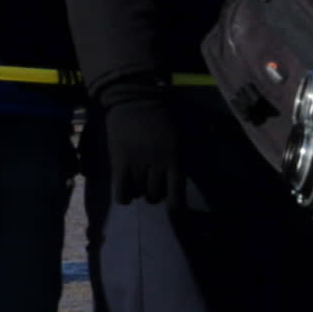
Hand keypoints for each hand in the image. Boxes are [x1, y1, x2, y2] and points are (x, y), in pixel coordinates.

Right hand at [91, 87, 179, 207]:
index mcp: (176, 160)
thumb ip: (185, 154)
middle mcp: (158, 166)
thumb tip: (192, 164)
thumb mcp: (182, 134)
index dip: (176, 209)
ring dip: (139, 191)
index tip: (175, 213)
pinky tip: (126, 193)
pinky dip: (124, 197)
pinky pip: (122, 191)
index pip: (177, 196)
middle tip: (152, 184)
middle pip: (156, 196)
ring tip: (138, 181)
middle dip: (155, 194)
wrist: (134, 98)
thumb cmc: (161, 114)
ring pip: (139, 193)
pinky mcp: (120, 162)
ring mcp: (138, 164)